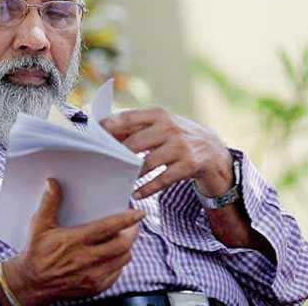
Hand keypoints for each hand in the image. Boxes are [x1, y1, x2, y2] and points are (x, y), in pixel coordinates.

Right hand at [1, 178, 144, 304]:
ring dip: (126, 248)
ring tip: (124, 239)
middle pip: (122, 245)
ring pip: (122, 260)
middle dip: (133, 233)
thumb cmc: (36, 253)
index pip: (107, 228)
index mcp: (75, 241)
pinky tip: (113, 257)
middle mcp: (86, 260)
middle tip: (133, 225)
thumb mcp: (39, 226)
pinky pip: (116, 274)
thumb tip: (53, 184)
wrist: (31, 283)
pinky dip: (119, 264)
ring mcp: (92, 276)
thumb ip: (49, 204)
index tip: (138, 213)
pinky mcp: (94, 288)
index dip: (126, 219)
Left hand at [100, 108, 232, 199]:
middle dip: (117, 155)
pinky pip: (162, 179)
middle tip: (103, 166)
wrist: (216, 152)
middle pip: (135, 143)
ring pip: (147, 163)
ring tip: (118, 181)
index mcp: (158, 115)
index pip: (127, 118)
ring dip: (131, 175)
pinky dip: (147, 188)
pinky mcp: (189, 165)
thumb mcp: (162, 127)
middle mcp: (170, 128)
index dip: (107, 127)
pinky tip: (136, 193)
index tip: (91, 137)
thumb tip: (103, 132)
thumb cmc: (179, 138)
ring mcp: (181, 147)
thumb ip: (136, 128)